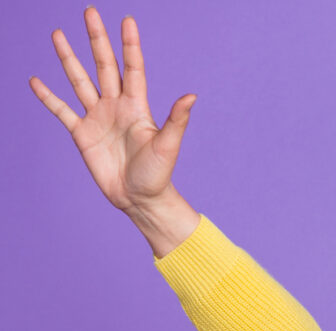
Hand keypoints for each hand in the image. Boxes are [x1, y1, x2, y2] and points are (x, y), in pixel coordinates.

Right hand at [29, 8, 195, 212]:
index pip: (132, 68)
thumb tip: (192, 96)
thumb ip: (177, 119)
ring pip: (79, 81)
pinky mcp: (82, 134)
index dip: (129, 45)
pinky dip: (48, 96)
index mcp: (137, 106)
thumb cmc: (158, 174)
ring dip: (68, 58)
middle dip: (96, 39)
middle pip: (104, 65)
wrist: (139, 199)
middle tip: (89, 11)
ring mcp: (97, 118)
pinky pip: (61, 110)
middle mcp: (116, 106)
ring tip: (57, 34)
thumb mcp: (169, 145)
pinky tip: (36, 80)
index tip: (127, 20)